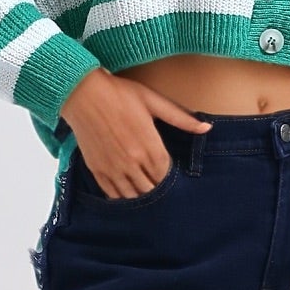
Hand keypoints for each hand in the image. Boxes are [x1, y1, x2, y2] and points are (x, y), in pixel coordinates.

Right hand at [59, 69, 211, 197]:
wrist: (82, 93)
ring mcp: (114, 168)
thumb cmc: (120, 93)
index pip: (166, 175)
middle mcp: (133, 162)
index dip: (168, 176)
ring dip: (140, 194)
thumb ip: (181, 118)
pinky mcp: (97, 170)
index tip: (168, 171)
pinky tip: (126, 191)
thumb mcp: (153, 101)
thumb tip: (207, 128)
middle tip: (157, 182)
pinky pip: (113, 193)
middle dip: (156, 187)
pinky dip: (122, 196)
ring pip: (133, 195)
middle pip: (151, 188)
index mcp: (150, 146)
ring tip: (143, 188)